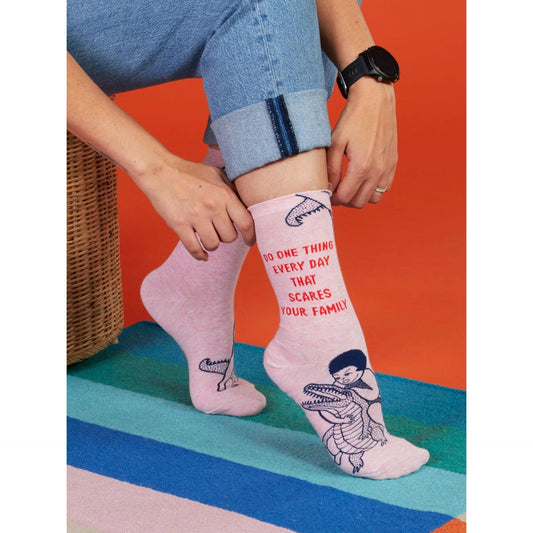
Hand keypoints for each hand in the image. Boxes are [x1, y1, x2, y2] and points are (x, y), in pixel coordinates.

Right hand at [138, 155, 254, 259]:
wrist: (160, 171)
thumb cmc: (189, 172)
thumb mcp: (217, 175)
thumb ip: (231, 190)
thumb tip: (246, 205)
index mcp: (225, 195)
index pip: (246, 222)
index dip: (251, 236)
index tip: (250, 241)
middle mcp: (213, 207)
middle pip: (230, 237)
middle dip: (226, 237)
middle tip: (219, 231)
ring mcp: (196, 217)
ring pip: (214, 244)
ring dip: (212, 244)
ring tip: (207, 236)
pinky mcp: (180, 225)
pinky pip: (194, 248)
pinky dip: (200, 255)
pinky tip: (203, 255)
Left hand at [327, 77, 397, 207]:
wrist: (376, 100)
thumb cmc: (353, 119)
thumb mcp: (335, 142)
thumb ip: (331, 168)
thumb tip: (328, 188)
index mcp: (362, 166)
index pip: (345, 197)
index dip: (333, 198)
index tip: (327, 192)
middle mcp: (377, 170)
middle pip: (359, 202)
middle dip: (345, 200)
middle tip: (336, 190)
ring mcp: (387, 168)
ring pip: (373, 198)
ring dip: (360, 196)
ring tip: (350, 185)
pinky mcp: (393, 163)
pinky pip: (385, 188)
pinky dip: (373, 189)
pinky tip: (363, 178)